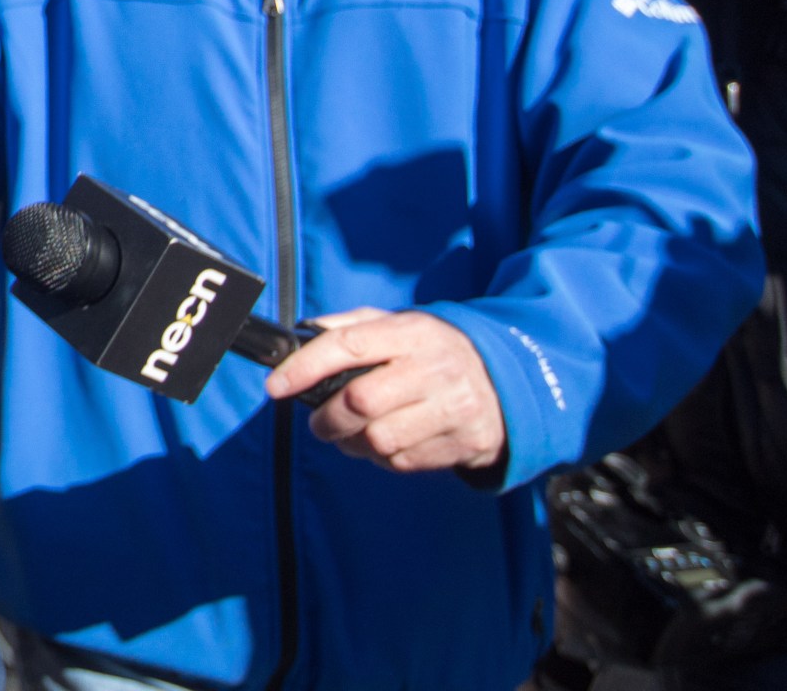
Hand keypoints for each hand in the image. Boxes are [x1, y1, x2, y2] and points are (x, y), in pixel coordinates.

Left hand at [265, 308, 504, 473]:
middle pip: (359, 402)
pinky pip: (402, 462)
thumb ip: (350, 326)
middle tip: (317, 422)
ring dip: (351, 443)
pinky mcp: (465, 442)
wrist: (511, 380)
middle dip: (326, 419)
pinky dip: (381, 458)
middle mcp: (436, 369)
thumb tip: (302, 334)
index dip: (304, 367)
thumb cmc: (435, 351)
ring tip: (350, 433)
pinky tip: (386, 442)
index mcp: (413, 332)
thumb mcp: (399, 324)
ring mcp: (454, 408)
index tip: (275, 386)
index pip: (348, 345)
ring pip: (378, 439)